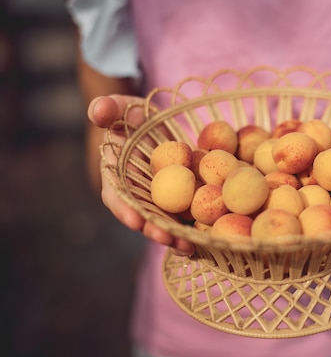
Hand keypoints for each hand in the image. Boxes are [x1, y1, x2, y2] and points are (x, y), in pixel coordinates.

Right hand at [89, 95, 195, 256]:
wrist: (154, 125)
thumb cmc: (133, 116)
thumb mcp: (122, 108)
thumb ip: (110, 109)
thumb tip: (98, 110)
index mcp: (116, 176)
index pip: (116, 196)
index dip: (124, 209)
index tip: (135, 221)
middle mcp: (135, 194)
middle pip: (142, 216)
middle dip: (154, 230)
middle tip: (167, 239)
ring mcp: (158, 199)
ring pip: (164, 222)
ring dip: (175, 236)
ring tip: (190, 247)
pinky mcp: (178, 198)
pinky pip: (185, 215)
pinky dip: (193, 227)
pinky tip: (207, 238)